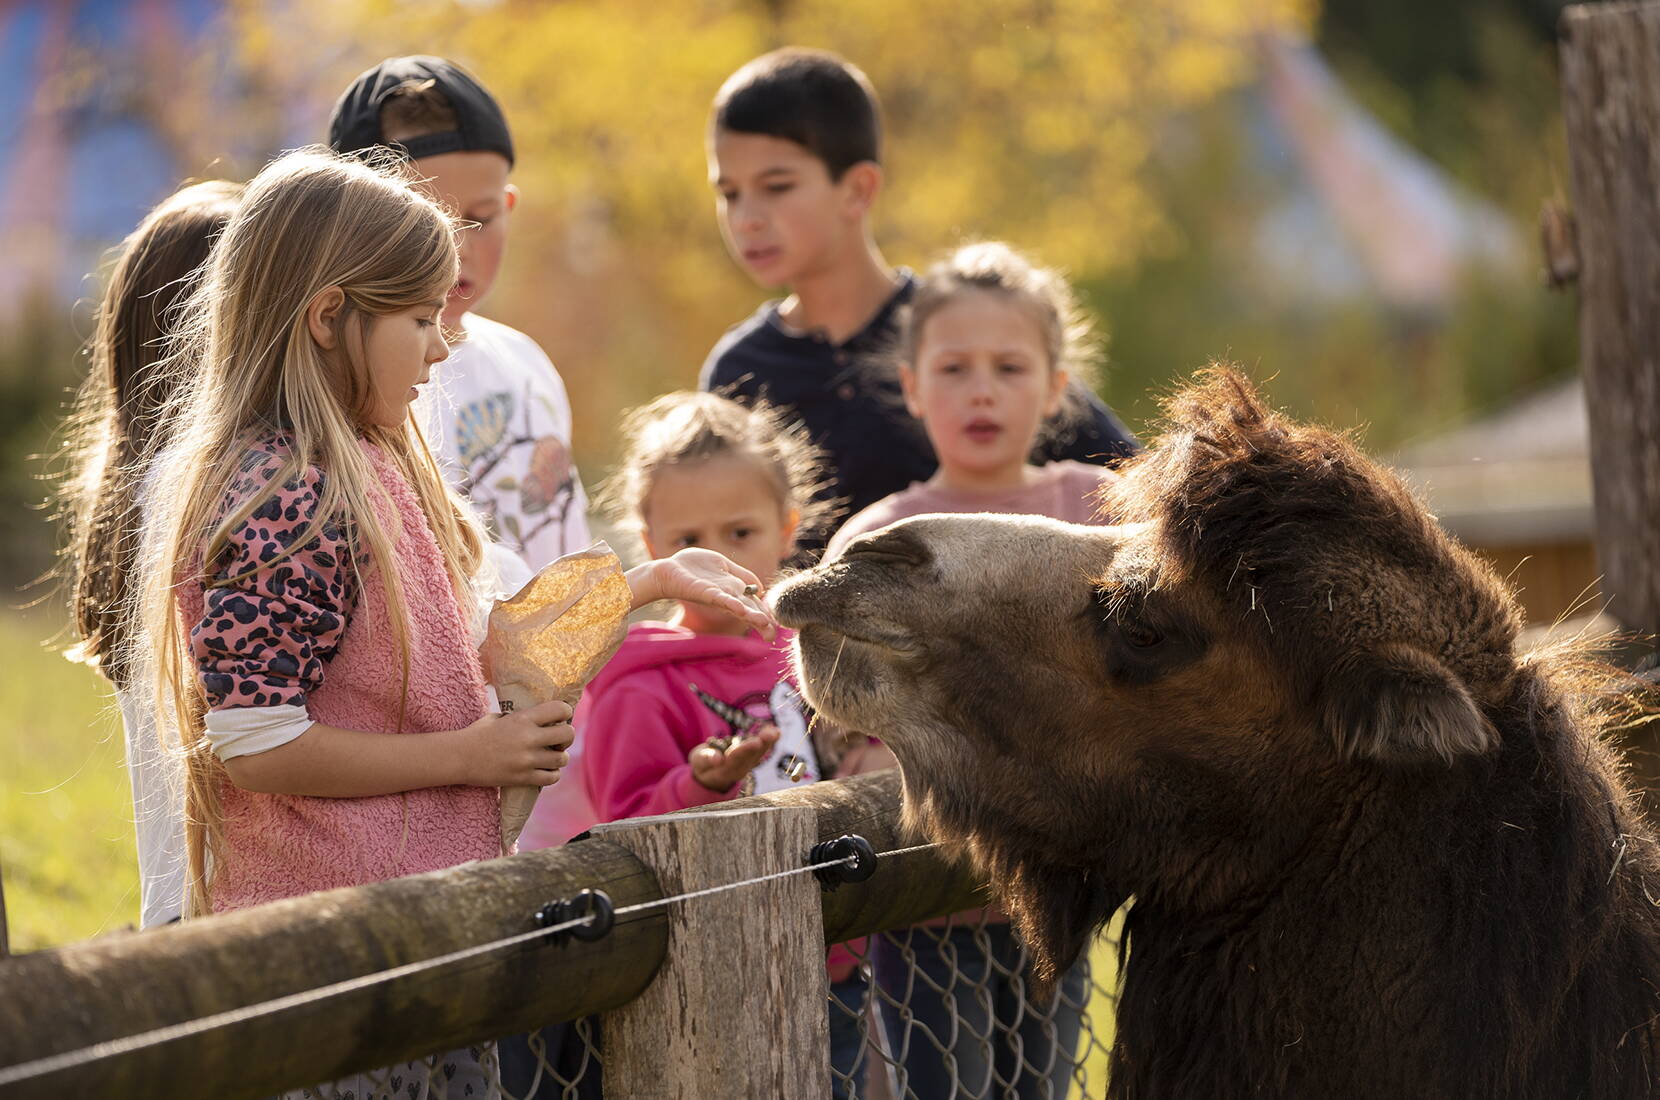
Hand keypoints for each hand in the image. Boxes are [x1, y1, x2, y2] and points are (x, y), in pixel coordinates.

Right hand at [452, 699, 574, 787]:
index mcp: (523, 718)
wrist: (459, 757)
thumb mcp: (500, 717)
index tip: (559, 718)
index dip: (565, 712)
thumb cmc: (478, 733)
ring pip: (563, 759)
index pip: (560, 709)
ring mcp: (527, 759)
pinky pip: (552, 777)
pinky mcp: (523, 778)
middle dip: (566, 737)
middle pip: (568, 734)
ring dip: (559, 758)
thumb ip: (522, 717)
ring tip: (550, 757)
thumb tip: (542, 718)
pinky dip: (552, 774)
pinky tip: (545, 771)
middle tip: (557, 740)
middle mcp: (528, 738)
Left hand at [626, 549, 776, 638]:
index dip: (765, 614)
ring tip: (763, 623)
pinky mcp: (704, 592)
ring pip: (737, 606)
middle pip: (748, 609)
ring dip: (750, 615)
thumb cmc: (693, 567)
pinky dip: (730, 603)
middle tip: (771, 636)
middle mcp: (727, 596)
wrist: (668, 570)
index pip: (754, 604)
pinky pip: (720, 598)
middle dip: (760, 621)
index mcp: (734, 590)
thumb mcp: (723, 565)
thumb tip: (760, 589)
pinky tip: (740, 608)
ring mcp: (716, 595)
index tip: (774, 627)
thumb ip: (742, 574)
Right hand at [689, 722, 779, 792]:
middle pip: (751, 756)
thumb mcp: (699, 762)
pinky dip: (769, 741)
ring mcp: (747, 765)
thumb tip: (717, 759)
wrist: (709, 776)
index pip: (736, 759)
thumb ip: (707, 760)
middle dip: (761, 744)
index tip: (755, 742)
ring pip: (759, 754)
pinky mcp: (751, 759)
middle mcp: (739, 769)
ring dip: (768, 743)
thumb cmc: (702, 765)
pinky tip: (777, 732)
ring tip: (776, 732)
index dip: (745, 750)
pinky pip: (761, 750)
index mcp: (724, 770)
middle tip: (770, 734)